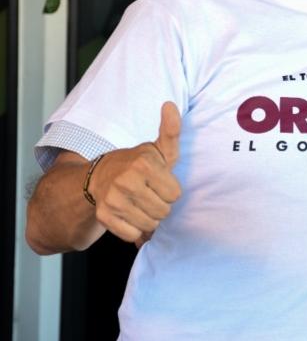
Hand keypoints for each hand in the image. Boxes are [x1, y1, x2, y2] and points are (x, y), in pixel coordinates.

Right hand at [89, 102, 181, 245]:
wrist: (96, 177)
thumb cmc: (136, 164)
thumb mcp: (156, 148)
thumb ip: (170, 131)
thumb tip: (170, 105)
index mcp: (144, 163)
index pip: (176, 194)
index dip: (170, 190)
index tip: (158, 181)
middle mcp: (127, 181)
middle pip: (164, 212)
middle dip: (160, 205)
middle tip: (148, 193)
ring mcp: (113, 199)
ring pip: (149, 225)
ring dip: (148, 218)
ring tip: (139, 203)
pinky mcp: (104, 216)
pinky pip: (132, 235)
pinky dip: (133, 229)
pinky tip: (128, 214)